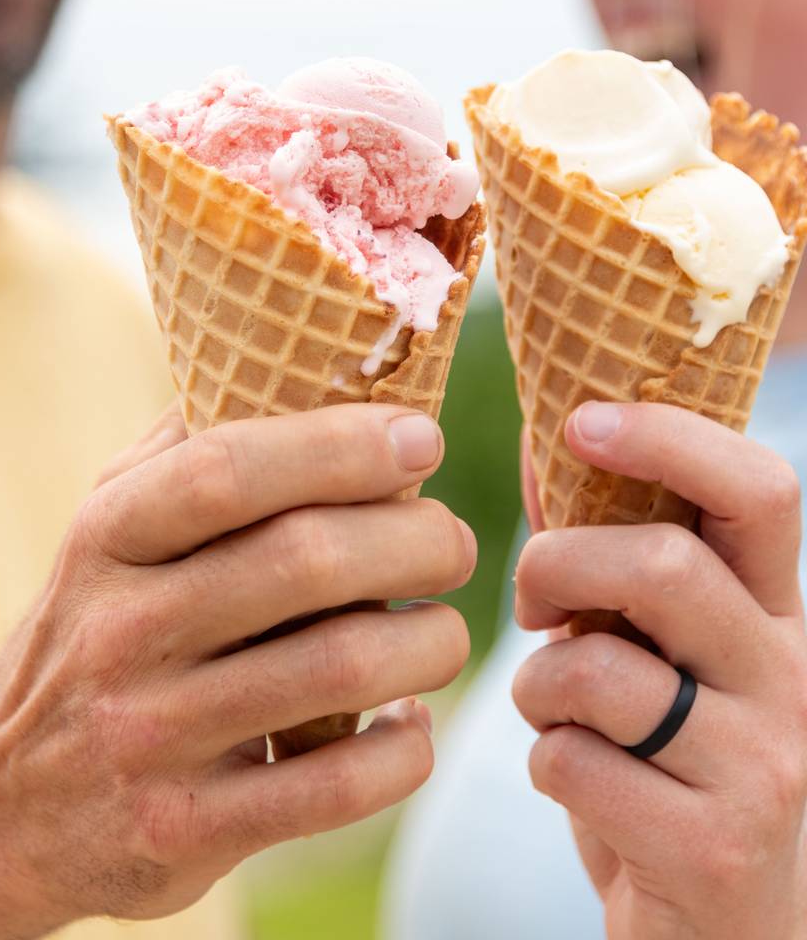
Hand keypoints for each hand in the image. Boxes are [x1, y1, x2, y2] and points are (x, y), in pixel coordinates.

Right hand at [0, 403, 471, 936]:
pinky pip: (340, 786)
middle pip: (308, 561)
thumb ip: (191, 449)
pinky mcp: (186, 832)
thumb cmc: (92, 628)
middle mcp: (121, 633)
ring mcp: (151, 738)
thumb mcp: (108, 526)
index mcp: (107, 538)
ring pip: (342, 668)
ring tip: (440, 630)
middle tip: (449, 541)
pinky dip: (407, 748)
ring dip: (431, 641)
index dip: (342, 444)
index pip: (230, 468)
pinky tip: (410, 722)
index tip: (421, 438)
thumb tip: (316, 374)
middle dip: (418, 538)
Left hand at [512, 402, 806, 939]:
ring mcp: (765, 766)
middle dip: (558, 566)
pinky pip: (574, 762)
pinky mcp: (717, 848)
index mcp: (774, 612)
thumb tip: (545, 446)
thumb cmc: (664, 762)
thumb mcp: (651, 652)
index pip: (758, 489)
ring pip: (600, 668)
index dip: (667, 437)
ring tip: (555, 712)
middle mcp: (789, 676)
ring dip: (538, 685)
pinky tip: (576, 784)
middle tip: (531, 603)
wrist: (719, 931)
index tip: (579, 422)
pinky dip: (544, 762)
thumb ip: (608, 558)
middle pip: (666, 565)